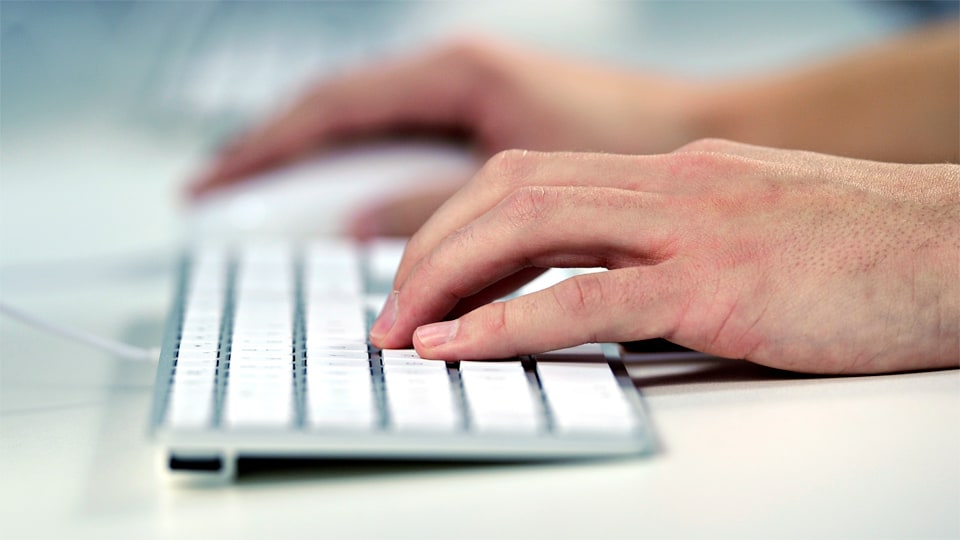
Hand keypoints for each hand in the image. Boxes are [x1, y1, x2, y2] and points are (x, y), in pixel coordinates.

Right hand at [187, 37, 704, 202]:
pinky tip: (345, 202)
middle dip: (273, 152)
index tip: (211, 182)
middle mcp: (452, 76)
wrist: (693, 136)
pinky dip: (365, 173)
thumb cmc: (625, 144)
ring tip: (262, 199)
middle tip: (215, 192)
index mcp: (454, 77)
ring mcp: (464, 96)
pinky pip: (401, 143)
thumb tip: (354, 228)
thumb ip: (430, 207)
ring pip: (366, 128)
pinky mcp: (480, 121)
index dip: (265, 148)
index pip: (331, 109)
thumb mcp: (519, 184)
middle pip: (336, 113)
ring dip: (315, 164)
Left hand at [369, 139, 959, 373]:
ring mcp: (692, 229)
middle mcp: (670, 186)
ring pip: (530, 228)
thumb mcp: (749, 234)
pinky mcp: (719, 285)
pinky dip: (507, 323)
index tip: (423, 279)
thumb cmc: (866, 253)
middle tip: (388, 310)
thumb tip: (602, 291)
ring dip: (446, 279)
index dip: (460, 226)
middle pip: (509, 194)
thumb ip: (671, 251)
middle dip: (431, 250)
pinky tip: (456, 347)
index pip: (532, 181)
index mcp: (672, 176)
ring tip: (400, 331)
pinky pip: (587, 298)